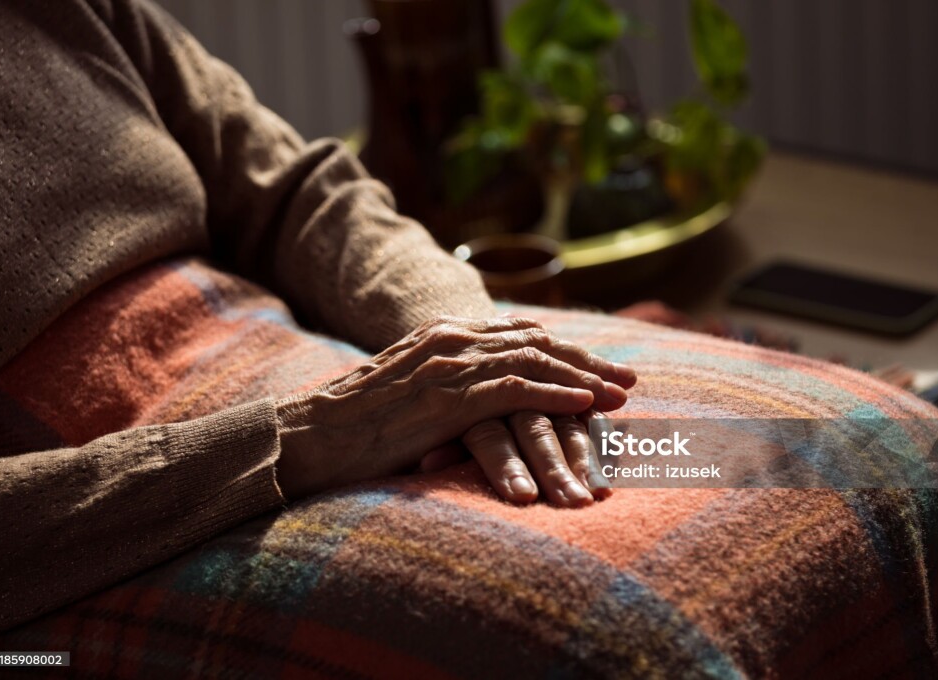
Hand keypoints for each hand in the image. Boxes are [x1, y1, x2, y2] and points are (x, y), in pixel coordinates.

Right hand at [273, 316, 633, 498]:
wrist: (309, 436)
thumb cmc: (356, 425)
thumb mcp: (408, 390)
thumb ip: (446, 382)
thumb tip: (479, 399)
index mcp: (444, 334)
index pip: (520, 335)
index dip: (566, 351)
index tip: (600, 368)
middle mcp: (451, 340)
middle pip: (537, 343)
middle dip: (587, 360)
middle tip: (628, 381)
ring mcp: (449, 366)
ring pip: (534, 362)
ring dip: (584, 378)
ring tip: (620, 396)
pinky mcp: (446, 398)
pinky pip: (515, 390)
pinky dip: (555, 395)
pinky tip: (586, 407)